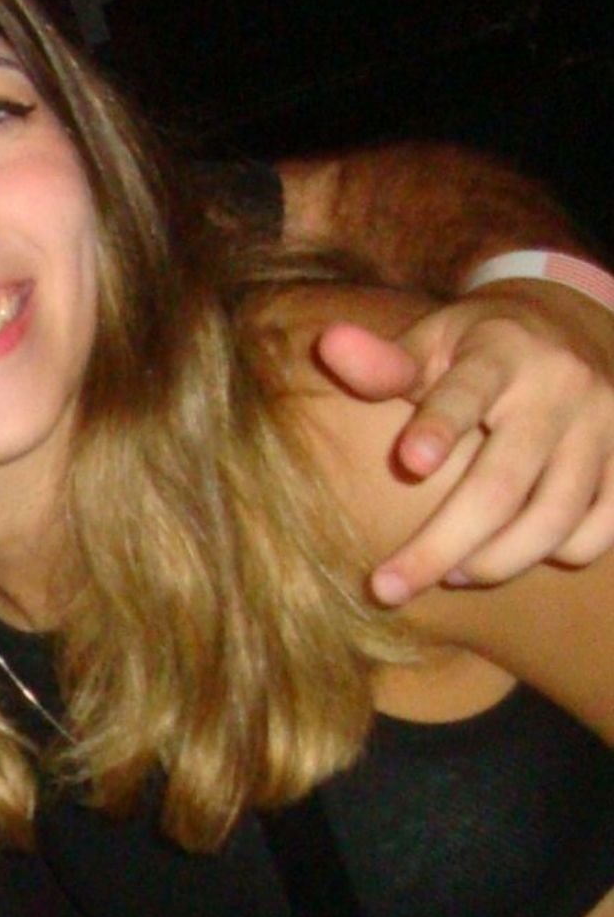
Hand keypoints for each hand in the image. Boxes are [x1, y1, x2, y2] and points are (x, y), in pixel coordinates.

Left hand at [317, 281, 613, 602]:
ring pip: (554, 518)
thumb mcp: (431, 343)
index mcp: (501, 351)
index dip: (440, 426)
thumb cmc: (477, 349)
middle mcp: (560, 386)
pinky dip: (557, 554)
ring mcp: (603, 426)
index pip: (467, 391)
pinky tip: (512, 554)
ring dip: (495, 561)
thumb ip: (384, 363)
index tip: (409, 461)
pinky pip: (598, 529)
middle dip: (442, 545)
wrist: (570, 329)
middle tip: (388, 587)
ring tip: (449, 574)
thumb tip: (330, 346)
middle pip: (503, 484)